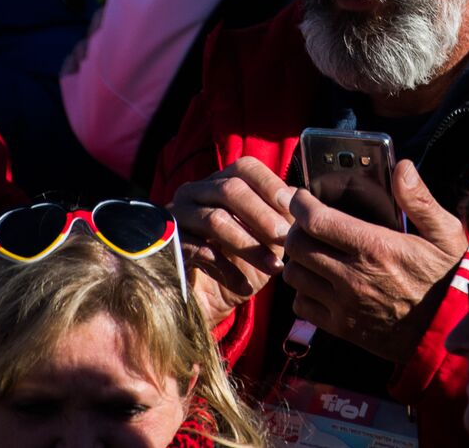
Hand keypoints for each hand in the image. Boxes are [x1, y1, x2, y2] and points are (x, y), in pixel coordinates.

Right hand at [170, 156, 294, 328]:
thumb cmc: (243, 262)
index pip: (245, 168)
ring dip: (249, 245)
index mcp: (220, 181)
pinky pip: (199, 251)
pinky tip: (245, 286)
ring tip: (274, 268)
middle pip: (230, 190)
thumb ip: (282, 215)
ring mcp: (176, 217)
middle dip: (263, 216)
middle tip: (286, 240)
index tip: (292, 207)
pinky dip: (227, 269)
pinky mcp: (167, 246)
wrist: (208, 300)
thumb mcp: (267, 237)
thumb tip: (301, 198)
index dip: (270, 184)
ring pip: (215, 220)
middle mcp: (194, 192)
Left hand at [281, 160, 468, 362]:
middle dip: (296, 227)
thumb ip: (420, 200)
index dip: (301, 202)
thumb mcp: (446, 233)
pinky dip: (303, 290)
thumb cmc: (447, 277)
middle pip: (297, 245)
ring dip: (298, 259)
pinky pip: (301, 305)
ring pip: (294, 275)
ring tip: (313, 250)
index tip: (301, 195)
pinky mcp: (341, 327)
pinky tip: (320, 281)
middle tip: (307, 221)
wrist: (448, 330)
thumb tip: (402, 167)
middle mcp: (353, 276)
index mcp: (376, 247)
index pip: (317, 220)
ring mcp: (344, 304)